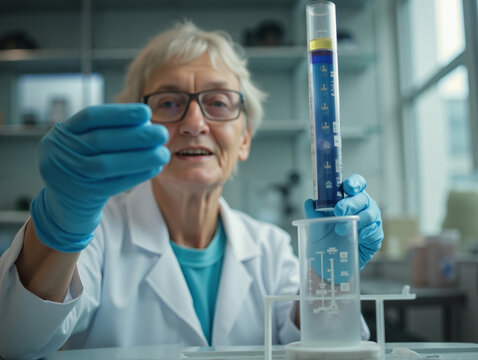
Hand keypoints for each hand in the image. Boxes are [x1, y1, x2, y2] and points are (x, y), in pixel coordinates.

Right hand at [30, 104, 169, 252]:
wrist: (65, 202)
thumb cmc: (82, 164)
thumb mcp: (82, 143)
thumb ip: (107, 131)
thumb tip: (147, 122)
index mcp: (61, 134)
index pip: (90, 117)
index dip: (119, 113)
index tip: (146, 112)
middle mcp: (60, 153)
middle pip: (101, 141)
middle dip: (136, 136)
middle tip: (162, 133)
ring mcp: (69, 175)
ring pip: (107, 164)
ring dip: (140, 158)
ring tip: (164, 153)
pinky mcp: (83, 195)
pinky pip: (114, 184)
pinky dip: (137, 175)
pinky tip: (155, 168)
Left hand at [304, 174, 382, 269]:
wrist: (333, 260)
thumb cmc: (327, 237)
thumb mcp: (317, 226)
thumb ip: (314, 214)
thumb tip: (309, 203)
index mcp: (350, 197)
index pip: (357, 184)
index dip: (354, 183)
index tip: (347, 187)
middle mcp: (363, 206)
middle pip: (362, 198)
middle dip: (350, 204)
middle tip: (338, 211)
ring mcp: (372, 220)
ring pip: (370, 214)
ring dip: (356, 221)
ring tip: (340, 230)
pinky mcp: (376, 235)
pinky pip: (374, 232)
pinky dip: (363, 234)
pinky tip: (355, 238)